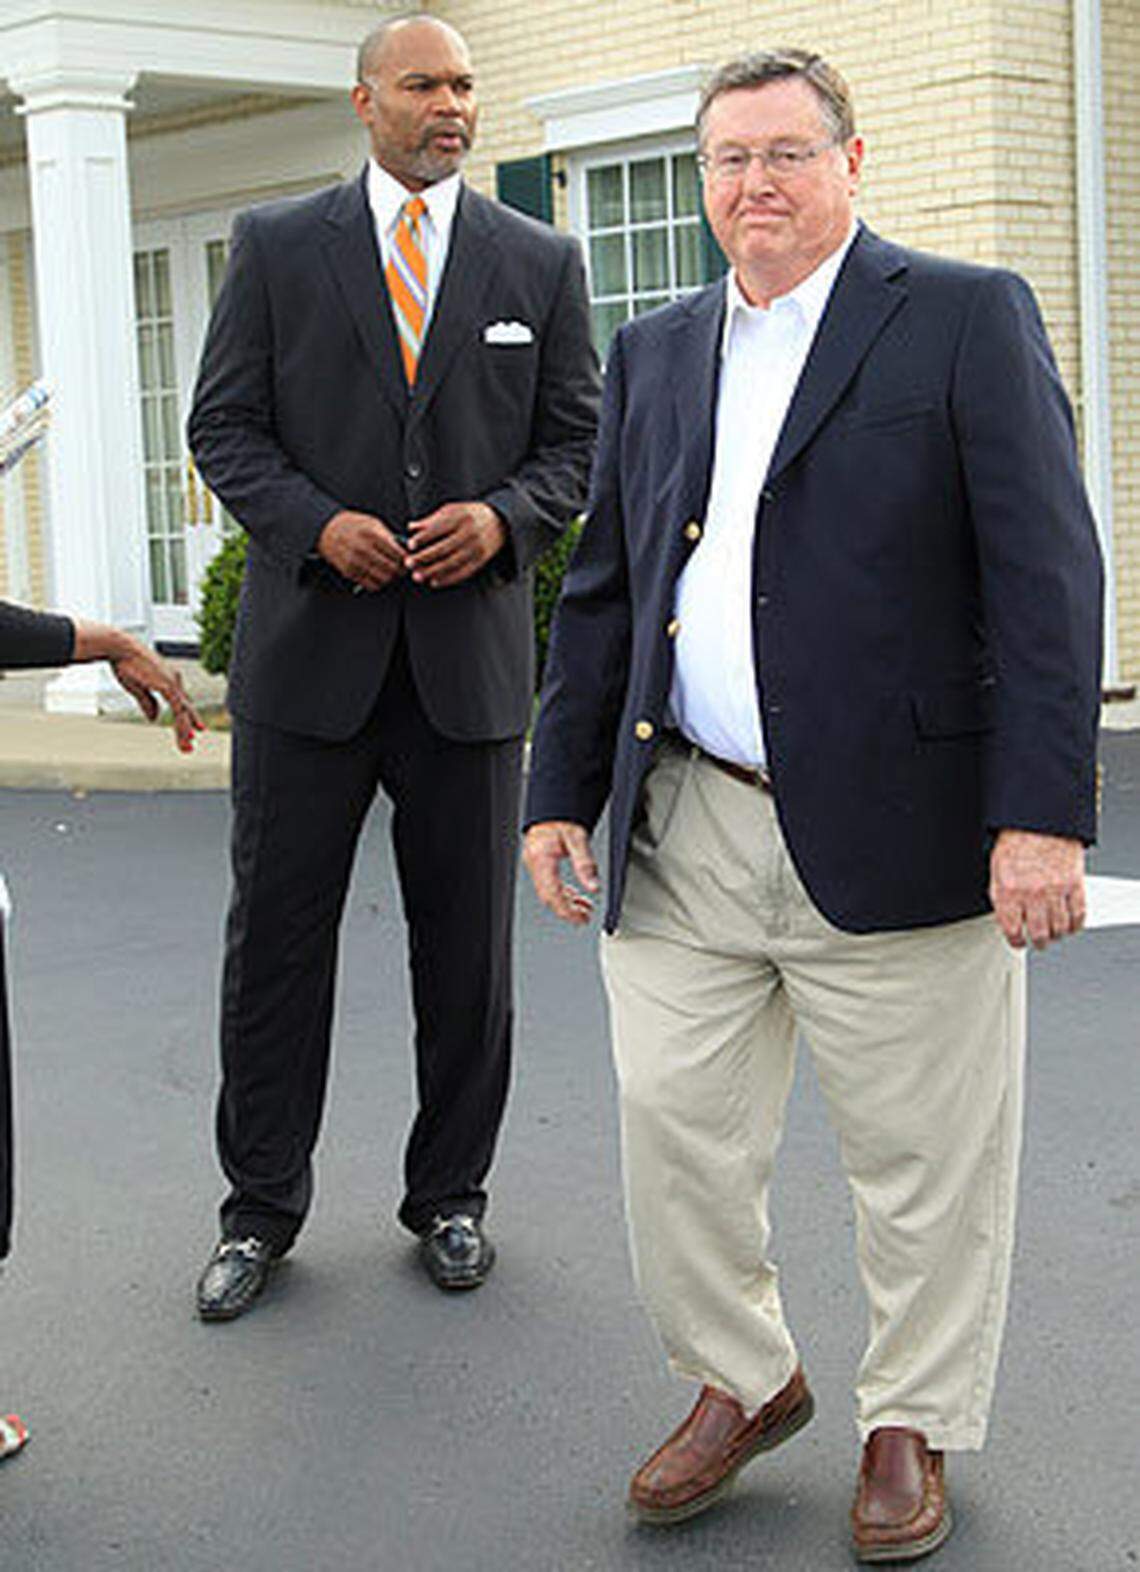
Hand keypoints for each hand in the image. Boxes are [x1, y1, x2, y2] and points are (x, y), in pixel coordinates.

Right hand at [111, 645, 203, 752]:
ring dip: (185, 730)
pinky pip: (178, 709)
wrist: (120, 648)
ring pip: (184, 712)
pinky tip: (184, 734)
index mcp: (168, 679)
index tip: (191, 732)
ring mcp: (173, 683)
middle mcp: (174, 681)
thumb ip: (148, 703)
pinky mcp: (168, 686)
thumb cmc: (125, 663)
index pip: (181, 703)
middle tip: (190, 745)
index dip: (186, 718)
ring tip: (187, 746)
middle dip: (188, 728)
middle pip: (185, 708)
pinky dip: (182, 723)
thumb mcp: (137, 687)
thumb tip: (155, 718)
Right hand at [317, 510, 407, 590]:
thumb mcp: (372, 522)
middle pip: (392, 568)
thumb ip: (389, 536)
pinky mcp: (350, 572)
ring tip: (392, 573)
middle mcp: (364, 550)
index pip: (398, 554)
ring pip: (383, 579)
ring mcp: (356, 562)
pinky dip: (379, 583)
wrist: (327, 529)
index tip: (409, 561)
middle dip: (401, 571)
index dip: (407, 560)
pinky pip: (370, 584)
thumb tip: (404, 550)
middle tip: (403, 569)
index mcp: (372, 535)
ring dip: (391, 578)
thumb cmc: (351, 524)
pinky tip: (380, 577)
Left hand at [407, 502, 505, 587]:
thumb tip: (411, 528)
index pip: (439, 528)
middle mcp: (469, 533)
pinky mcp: (480, 561)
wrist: (500, 522)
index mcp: (460, 517)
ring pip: (451, 563)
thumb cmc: (470, 515)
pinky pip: (462, 573)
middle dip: (424, 558)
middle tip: (408, 564)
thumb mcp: (452, 510)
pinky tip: (434, 582)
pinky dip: (447, 579)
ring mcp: (476, 548)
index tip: (410, 545)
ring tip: (417, 576)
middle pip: (443, 548)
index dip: (423, 538)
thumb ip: (431, 520)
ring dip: (432, 572)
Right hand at [522, 820, 598, 925]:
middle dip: (566, 910)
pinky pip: (547, 885)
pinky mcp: (537, 864)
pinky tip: (573, 896)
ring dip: (565, 903)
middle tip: (584, 917)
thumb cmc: (562, 818)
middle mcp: (534, 863)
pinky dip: (561, 894)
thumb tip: (593, 887)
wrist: (552, 807)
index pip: (552, 893)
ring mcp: (534, 864)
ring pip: (547, 893)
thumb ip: (585, 864)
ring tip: (583, 909)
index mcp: (542, 858)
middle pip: (548, 897)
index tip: (581, 918)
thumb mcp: (578, 838)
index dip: (566, 910)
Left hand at [989, 828, 1086, 949]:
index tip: (1018, 943)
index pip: (1012, 930)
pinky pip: (1079, 914)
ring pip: (1060, 928)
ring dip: (1056, 935)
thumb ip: (1000, 895)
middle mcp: (1032, 893)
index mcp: (1009, 890)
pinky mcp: (1075, 884)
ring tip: (1054, 934)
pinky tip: (1070, 925)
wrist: (1040, 819)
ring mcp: (1056, 890)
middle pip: (1039, 933)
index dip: (1015, 941)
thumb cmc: (1017, 839)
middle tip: (1038, 941)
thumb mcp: (996, 868)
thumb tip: (1003, 916)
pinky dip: (1075, 924)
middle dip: (1038, 941)